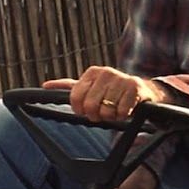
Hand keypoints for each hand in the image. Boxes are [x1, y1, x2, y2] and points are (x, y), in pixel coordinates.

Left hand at [42, 66, 165, 121]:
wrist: (142, 90)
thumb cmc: (112, 91)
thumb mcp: (89, 86)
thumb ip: (68, 86)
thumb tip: (45, 85)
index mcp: (91, 72)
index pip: (75, 99)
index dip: (81, 110)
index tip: (88, 109)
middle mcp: (105, 72)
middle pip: (90, 106)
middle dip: (97, 115)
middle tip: (104, 111)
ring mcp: (120, 78)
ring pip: (106, 111)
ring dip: (112, 116)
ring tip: (116, 108)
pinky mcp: (134, 87)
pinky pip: (121, 111)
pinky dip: (123, 115)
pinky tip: (126, 108)